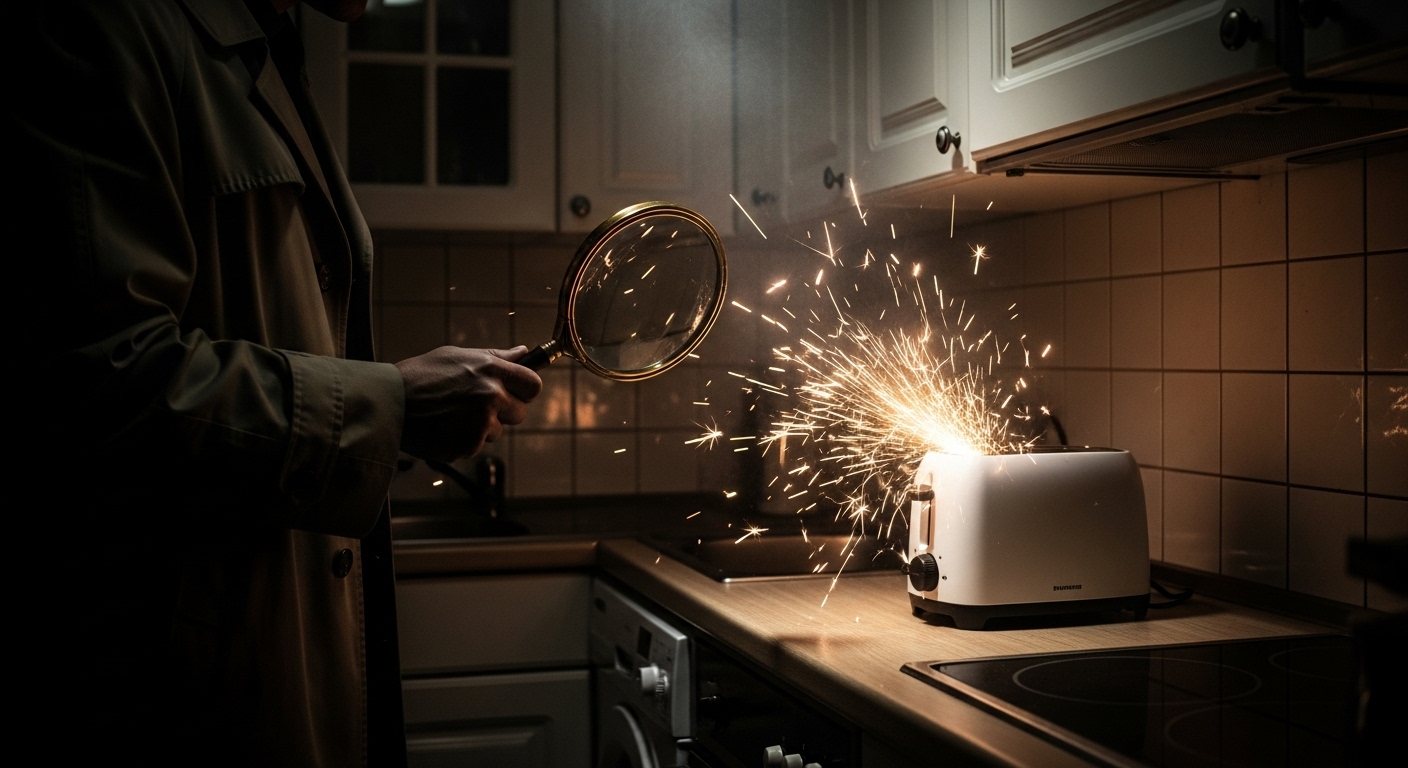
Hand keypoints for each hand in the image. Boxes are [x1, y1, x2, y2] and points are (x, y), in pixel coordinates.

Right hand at [395, 346, 541, 462]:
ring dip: (482, 427)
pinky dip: (464, 440)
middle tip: (475, 405)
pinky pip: (477, 445)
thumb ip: (495, 357)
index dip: (525, 390)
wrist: (388, 403)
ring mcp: (481, 423)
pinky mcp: (469, 445)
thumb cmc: (420, 375)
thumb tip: (523, 353)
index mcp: (491, 369)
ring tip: (451, 415)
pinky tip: (444, 427)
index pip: (533, 385)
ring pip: (497, 431)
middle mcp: (491, 396)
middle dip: (503, 411)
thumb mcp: (457, 356)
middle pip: (520, 412)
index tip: (515, 392)